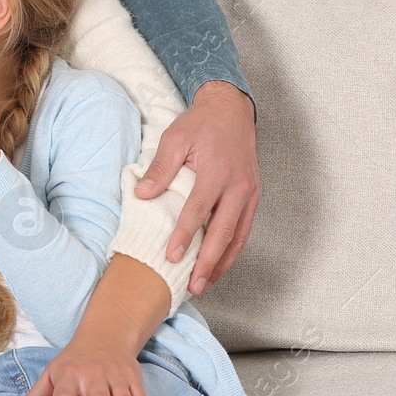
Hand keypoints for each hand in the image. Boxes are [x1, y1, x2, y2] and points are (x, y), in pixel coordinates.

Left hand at [135, 80, 259, 295]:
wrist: (231, 109)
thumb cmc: (200, 124)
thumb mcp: (174, 138)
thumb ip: (160, 168)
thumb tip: (142, 195)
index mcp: (217, 171)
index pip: (198, 210)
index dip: (184, 236)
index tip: (170, 256)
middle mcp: (238, 186)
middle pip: (223, 232)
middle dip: (207, 262)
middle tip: (193, 285)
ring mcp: (250, 193)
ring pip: (238, 236)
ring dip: (222, 263)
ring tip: (205, 284)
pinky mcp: (254, 196)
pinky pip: (244, 229)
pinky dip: (232, 250)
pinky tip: (218, 264)